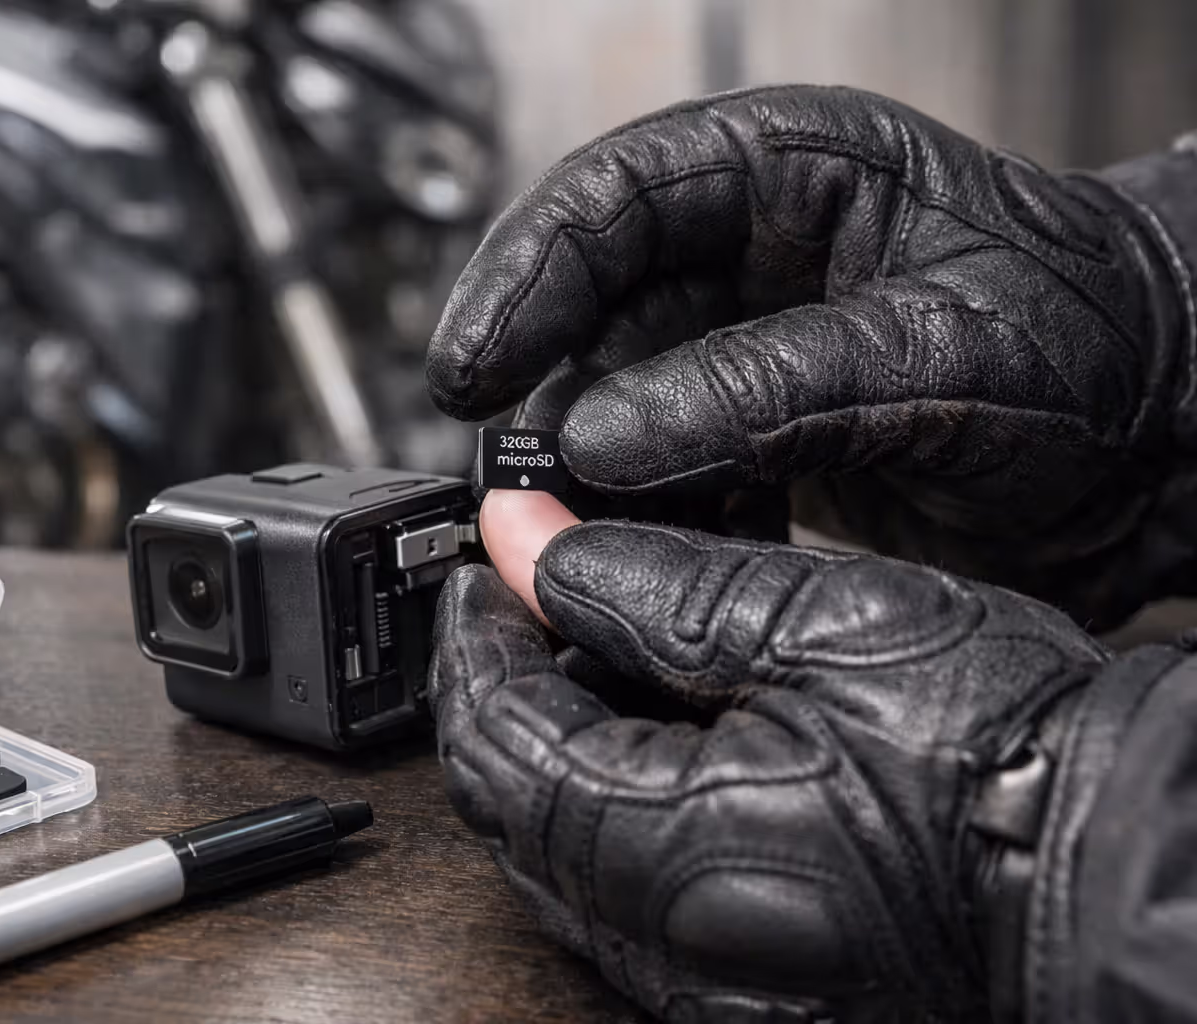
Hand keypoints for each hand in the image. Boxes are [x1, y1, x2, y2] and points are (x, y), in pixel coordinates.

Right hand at [427, 85, 1196, 625]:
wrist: (1165, 449)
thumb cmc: (1096, 348)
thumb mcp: (940, 353)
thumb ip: (768, 389)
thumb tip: (606, 436)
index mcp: (798, 173)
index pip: (614, 199)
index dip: (523, 277)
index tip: (470, 368)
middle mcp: (757, 253)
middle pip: (591, 305)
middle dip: (540, 390)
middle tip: (509, 478)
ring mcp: (749, 348)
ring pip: (613, 398)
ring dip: (587, 471)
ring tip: (572, 532)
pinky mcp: (755, 435)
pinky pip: (661, 469)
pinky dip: (643, 517)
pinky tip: (648, 552)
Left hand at [429, 491, 1193, 1020]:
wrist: (1127, 865)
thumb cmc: (1008, 755)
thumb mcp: (822, 622)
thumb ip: (648, 583)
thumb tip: (532, 539)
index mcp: (667, 854)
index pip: (494, 736)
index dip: (475, 636)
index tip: (488, 566)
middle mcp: (665, 947)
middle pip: (506, 805)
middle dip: (502, 688)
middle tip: (533, 597)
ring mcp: (700, 986)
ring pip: (556, 855)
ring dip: (550, 745)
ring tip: (596, 648)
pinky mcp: (741, 995)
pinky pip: (621, 897)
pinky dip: (606, 806)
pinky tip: (654, 737)